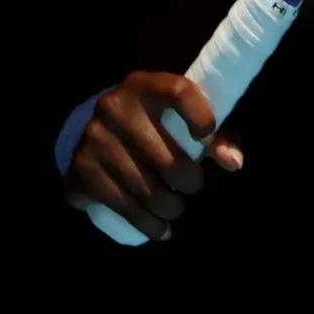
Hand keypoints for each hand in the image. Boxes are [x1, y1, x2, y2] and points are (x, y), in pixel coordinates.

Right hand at [63, 72, 243, 241]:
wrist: (95, 126)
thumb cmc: (157, 119)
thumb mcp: (185, 113)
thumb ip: (220, 133)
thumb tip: (233, 162)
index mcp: (146, 85)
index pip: (179, 91)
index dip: (200, 116)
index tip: (207, 136)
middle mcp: (115, 108)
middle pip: (165, 157)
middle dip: (189, 182)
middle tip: (194, 186)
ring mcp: (93, 140)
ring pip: (144, 188)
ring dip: (169, 208)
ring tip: (177, 208)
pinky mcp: (80, 170)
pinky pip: (120, 205)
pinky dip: (145, 223)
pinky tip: (159, 229)